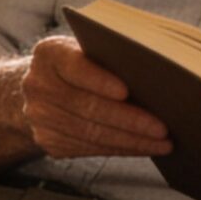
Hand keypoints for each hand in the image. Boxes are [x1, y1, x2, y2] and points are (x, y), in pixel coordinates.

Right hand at [19, 37, 169, 158]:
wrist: (44, 87)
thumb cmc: (82, 64)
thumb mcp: (88, 50)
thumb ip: (110, 56)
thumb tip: (156, 75)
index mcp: (49, 54)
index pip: (75, 67)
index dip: (100, 80)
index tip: (126, 91)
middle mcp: (37, 85)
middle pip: (87, 107)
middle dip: (129, 120)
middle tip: (162, 128)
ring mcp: (40, 117)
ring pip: (91, 133)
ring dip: (131, 141)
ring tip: (162, 143)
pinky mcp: (48, 141)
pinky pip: (89, 149)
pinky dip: (121, 149)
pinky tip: (144, 147)